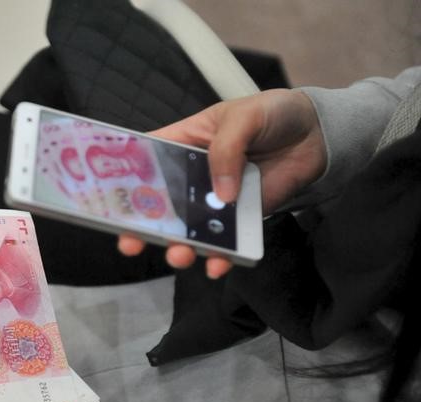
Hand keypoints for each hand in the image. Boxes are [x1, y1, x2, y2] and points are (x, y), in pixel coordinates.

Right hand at [119, 88, 326, 277]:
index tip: (108, 202)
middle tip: (131, 242)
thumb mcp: (244, 118)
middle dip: (142, 226)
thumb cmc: (273, 114)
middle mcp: (192, 176)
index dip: (123, 181)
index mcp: (182, 143)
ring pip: (187, 230)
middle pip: (158, 204)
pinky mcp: (240, 218)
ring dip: (178, 246)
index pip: (144, 162)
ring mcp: (214, 200)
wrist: (318, 135)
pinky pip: (224, 242)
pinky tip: (217, 264)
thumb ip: (226, 150)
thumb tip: (221, 195)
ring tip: (178, 255)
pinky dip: (220, 257)